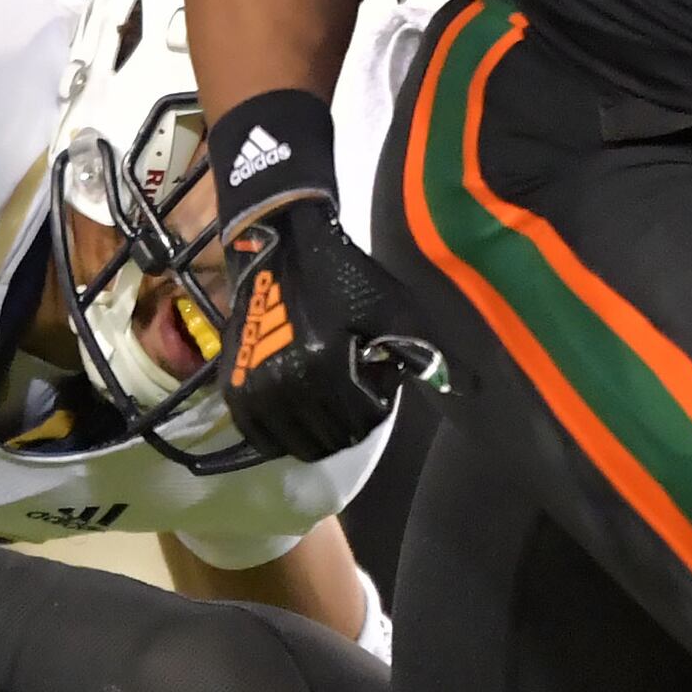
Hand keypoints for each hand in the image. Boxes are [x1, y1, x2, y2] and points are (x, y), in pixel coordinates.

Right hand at [219, 195, 431, 463]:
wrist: (283, 247)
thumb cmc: (341, 276)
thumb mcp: (392, 308)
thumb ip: (423, 352)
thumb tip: (458, 386)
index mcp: (326, 366)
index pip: (364, 420)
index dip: (379, 401)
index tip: (375, 372)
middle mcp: (287, 385)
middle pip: (332, 438)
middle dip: (351, 419)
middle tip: (352, 388)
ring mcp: (255, 390)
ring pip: (299, 444)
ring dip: (320, 430)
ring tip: (327, 397)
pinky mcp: (234, 389)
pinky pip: (263, 438)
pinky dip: (285, 435)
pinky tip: (298, 412)